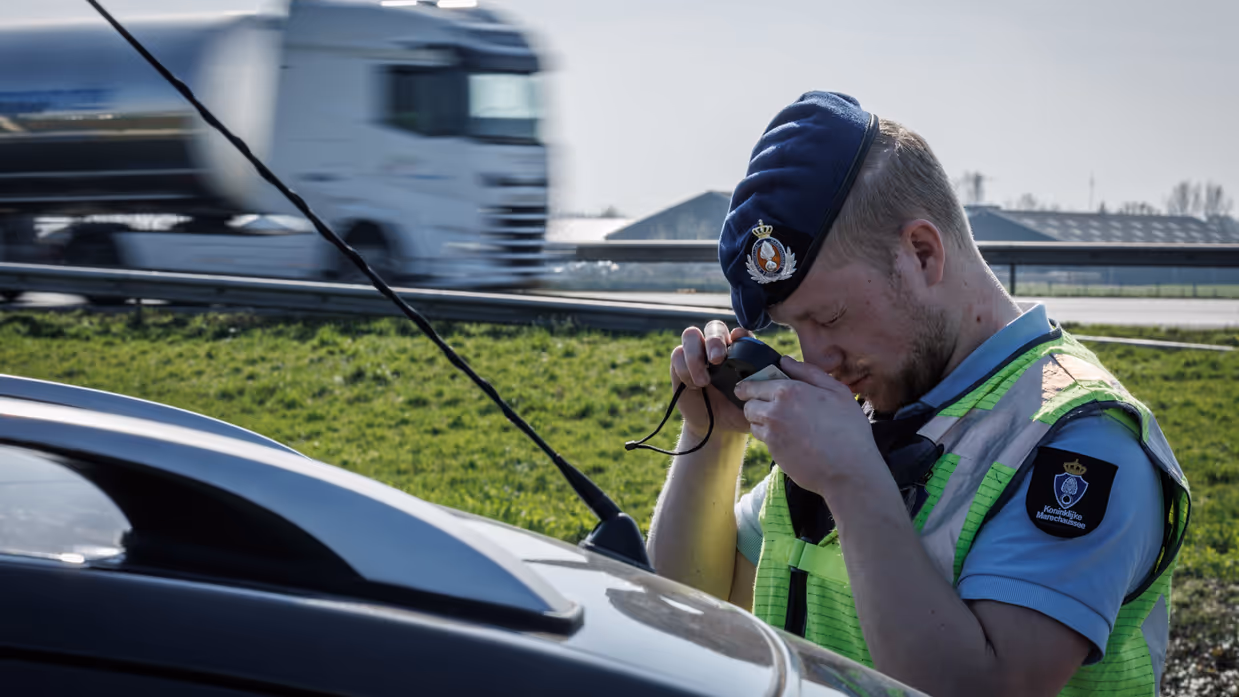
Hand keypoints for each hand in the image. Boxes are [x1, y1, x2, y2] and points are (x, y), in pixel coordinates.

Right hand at [669, 321, 753, 436]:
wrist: (719, 428)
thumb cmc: (741, 411)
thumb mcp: (756, 400)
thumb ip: (764, 386)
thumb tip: (774, 374)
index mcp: (739, 352)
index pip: (738, 332)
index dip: (738, 333)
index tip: (738, 340)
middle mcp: (717, 348)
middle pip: (714, 327)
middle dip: (714, 339)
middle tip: (717, 359)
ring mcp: (697, 355)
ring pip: (690, 335)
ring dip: (695, 354)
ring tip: (704, 380)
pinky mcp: (680, 366)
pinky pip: (676, 355)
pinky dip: (684, 368)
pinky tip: (694, 385)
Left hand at [733, 356, 883, 498]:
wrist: (849, 469)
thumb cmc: (849, 428)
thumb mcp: (837, 391)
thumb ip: (809, 372)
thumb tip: (785, 361)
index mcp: (788, 391)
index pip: (752, 385)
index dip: (749, 386)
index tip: (751, 388)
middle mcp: (774, 411)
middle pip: (748, 404)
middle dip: (755, 403)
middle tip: (770, 406)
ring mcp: (771, 434)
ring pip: (753, 423)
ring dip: (762, 421)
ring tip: (784, 423)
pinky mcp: (773, 452)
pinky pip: (763, 440)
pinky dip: (771, 438)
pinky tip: (791, 439)